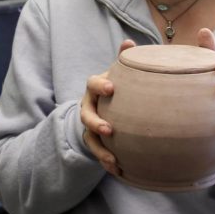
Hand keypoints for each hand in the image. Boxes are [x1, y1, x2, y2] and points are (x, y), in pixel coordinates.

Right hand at [80, 39, 135, 175]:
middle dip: (95, 122)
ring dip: (100, 149)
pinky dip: (106, 161)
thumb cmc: (119, 86)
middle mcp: (89, 106)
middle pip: (85, 114)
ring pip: (89, 137)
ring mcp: (90, 125)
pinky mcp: (95, 141)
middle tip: (108, 129)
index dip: (99, 86)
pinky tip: (119, 170)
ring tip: (113, 160)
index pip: (92, 83)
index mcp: (96, 87)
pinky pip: (98, 153)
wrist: (110, 105)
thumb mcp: (121, 72)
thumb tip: (129, 42)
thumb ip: (125, 60)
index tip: (111, 88)